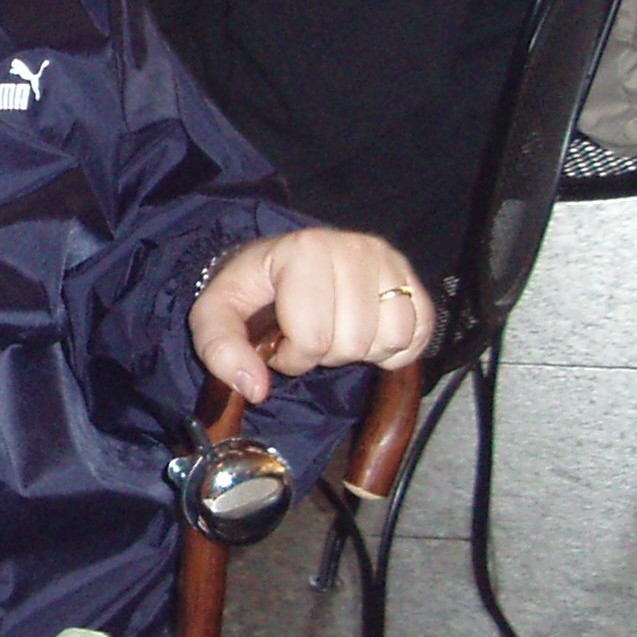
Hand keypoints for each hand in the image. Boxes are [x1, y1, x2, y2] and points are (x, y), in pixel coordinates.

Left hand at [190, 228, 433, 403]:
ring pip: (392, 338)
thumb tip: (256, 388)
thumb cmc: (253, 291)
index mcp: (304, 250)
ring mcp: (389, 261)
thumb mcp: (217, 315)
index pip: (313, 338)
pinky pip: (420, 333)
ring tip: (338, 332)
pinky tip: (368, 336)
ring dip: (362, 351)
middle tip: (311, 336)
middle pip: (354, 342)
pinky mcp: (414, 280)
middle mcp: (354, 247)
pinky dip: (396, 348)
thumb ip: (221, 351)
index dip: (293, 356)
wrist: (283, 264)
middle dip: (327, 354)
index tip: (281, 341)